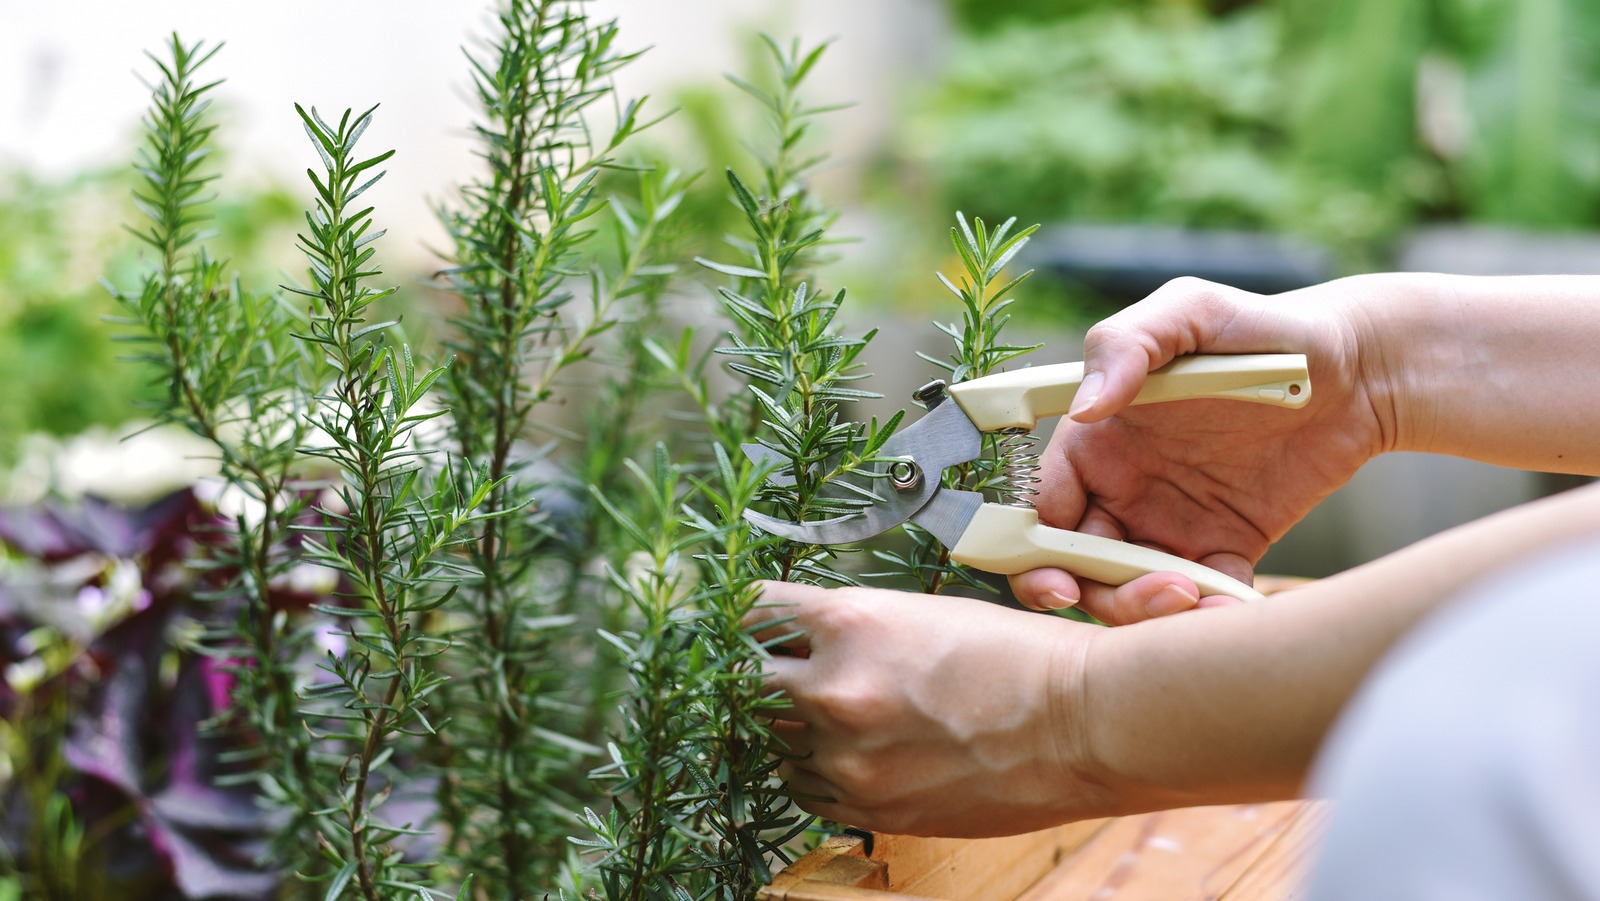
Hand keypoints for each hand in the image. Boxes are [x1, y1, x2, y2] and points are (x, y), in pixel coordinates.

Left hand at [749, 580, 1109, 837]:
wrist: (1084, 724)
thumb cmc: (1017, 656)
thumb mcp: (923, 613)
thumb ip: (852, 629)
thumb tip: (803, 640)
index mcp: (849, 622)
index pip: (750, 612)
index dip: (744, 615)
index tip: (748, 621)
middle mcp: (835, 689)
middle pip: (747, 682)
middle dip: (763, 673)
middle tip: (785, 669)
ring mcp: (847, 757)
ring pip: (774, 740)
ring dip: (792, 726)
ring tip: (838, 712)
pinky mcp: (868, 807)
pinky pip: (803, 790)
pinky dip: (816, 771)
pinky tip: (852, 752)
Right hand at [1008, 275, 1397, 622]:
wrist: (1359, 366)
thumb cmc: (1262, 327)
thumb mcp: (1190, 311)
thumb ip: (1123, 346)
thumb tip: (1084, 409)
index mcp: (1097, 442)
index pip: (1043, 508)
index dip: (1036, 550)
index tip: (1061, 578)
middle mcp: (1123, 489)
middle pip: (1080, 564)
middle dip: (1100, 594)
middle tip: (1152, 595)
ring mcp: (1172, 523)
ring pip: (1134, 590)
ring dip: (1152, 610)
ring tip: (1199, 600)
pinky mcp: (1226, 548)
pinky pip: (1205, 597)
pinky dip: (1211, 616)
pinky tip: (1234, 609)